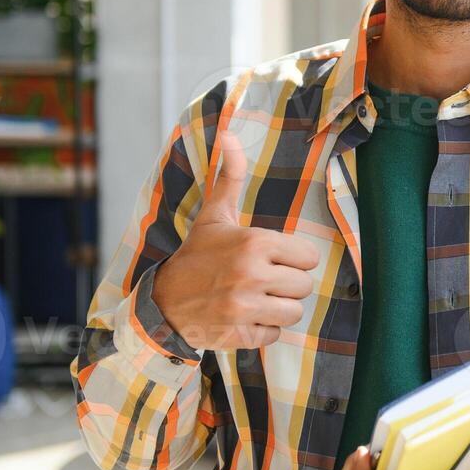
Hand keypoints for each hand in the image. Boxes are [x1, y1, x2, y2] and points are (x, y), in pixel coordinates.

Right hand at [151, 129, 321, 349]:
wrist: (161, 303)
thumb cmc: (195, 256)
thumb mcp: (214, 215)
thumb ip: (229, 176)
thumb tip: (228, 133)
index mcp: (254, 243)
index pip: (308, 257)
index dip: (292, 259)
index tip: (271, 258)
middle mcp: (252, 276)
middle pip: (304, 286)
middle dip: (286, 285)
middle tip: (260, 280)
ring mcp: (245, 308)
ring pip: (294, 312)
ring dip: (278, 308)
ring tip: (254, 298)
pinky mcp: (240, 336)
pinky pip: (275, 335)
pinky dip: (263, 329)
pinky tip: (243, 317)